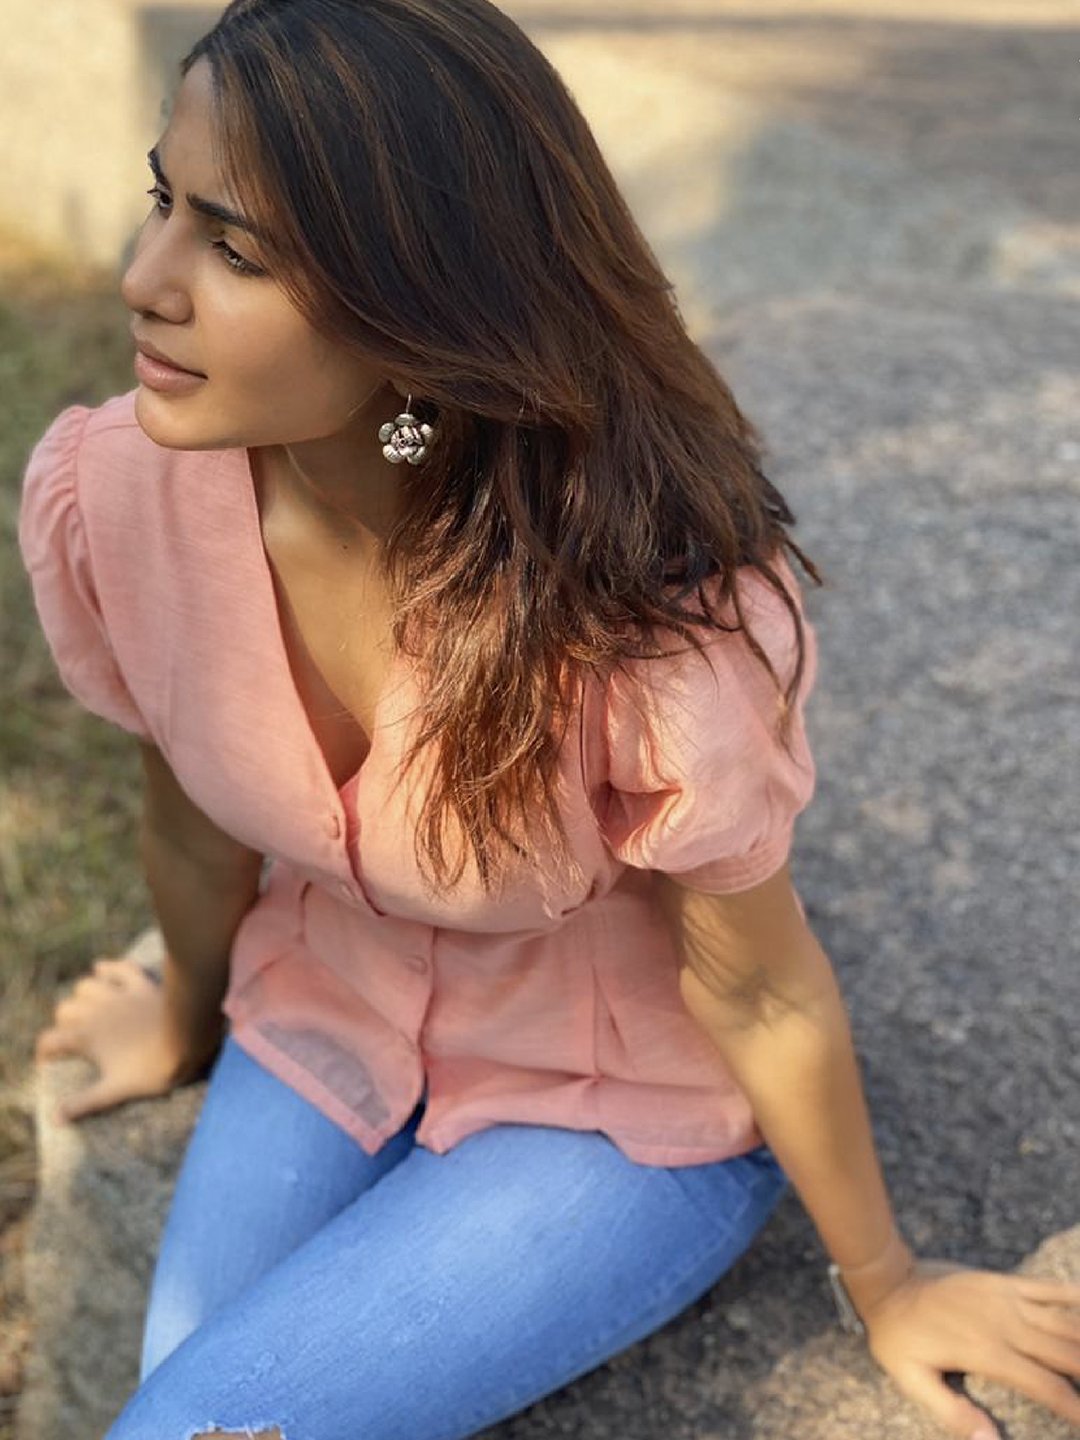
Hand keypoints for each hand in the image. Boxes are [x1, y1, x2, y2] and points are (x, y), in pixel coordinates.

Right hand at [34, 955, 214, 1123]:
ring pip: (86, 985)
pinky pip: (120, 968)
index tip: (48, 1060)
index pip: (50, 1040)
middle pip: (65, 1009)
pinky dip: (109, 968)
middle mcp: (96, 1011)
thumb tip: (55, 1120)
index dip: (45, 1050)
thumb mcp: (116, 1090)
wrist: (188, 1037)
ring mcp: (118, 994)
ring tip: (88, 1007)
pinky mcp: (140, 983)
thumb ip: (84, 1103)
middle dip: (64, 1022)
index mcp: (86, 1037)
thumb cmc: (152, 1068)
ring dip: (83, 995)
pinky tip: (103, 969)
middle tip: (75, 1035)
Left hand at [861, 1257, 1079, 1437]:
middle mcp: (1005, 1324)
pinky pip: (1047, 1287)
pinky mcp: (1003, 1281)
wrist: (887, 1280)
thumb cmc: (898, 1336)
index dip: (1075, 1408)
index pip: (1046, 1386)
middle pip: (1066, 1353)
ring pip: (1065, 1321)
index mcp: (988, 1353)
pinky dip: (1075, 1297)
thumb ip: (953, 1413)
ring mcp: (1007, 1299)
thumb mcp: (913, 1380)